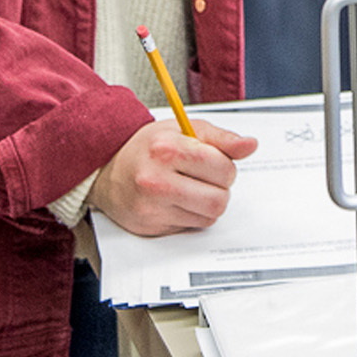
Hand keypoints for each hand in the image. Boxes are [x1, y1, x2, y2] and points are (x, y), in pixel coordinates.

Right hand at [90, 117, 258, 236]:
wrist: (107, 169)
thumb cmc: (148, 147)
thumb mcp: (184, 129)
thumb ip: (221, 138)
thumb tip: (250, 145)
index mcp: (167, 149)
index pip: (223, 168)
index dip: (226, 167)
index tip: (215, 162)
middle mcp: (156, 179)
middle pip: (219, 199)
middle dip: (220, 189)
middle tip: (205, 178)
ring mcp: (152, 206)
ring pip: (208, 217)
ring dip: (207, 204)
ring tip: (190, 188)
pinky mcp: (150, 226)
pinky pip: (191, 227)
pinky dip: (191, 215)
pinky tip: (176, 201)